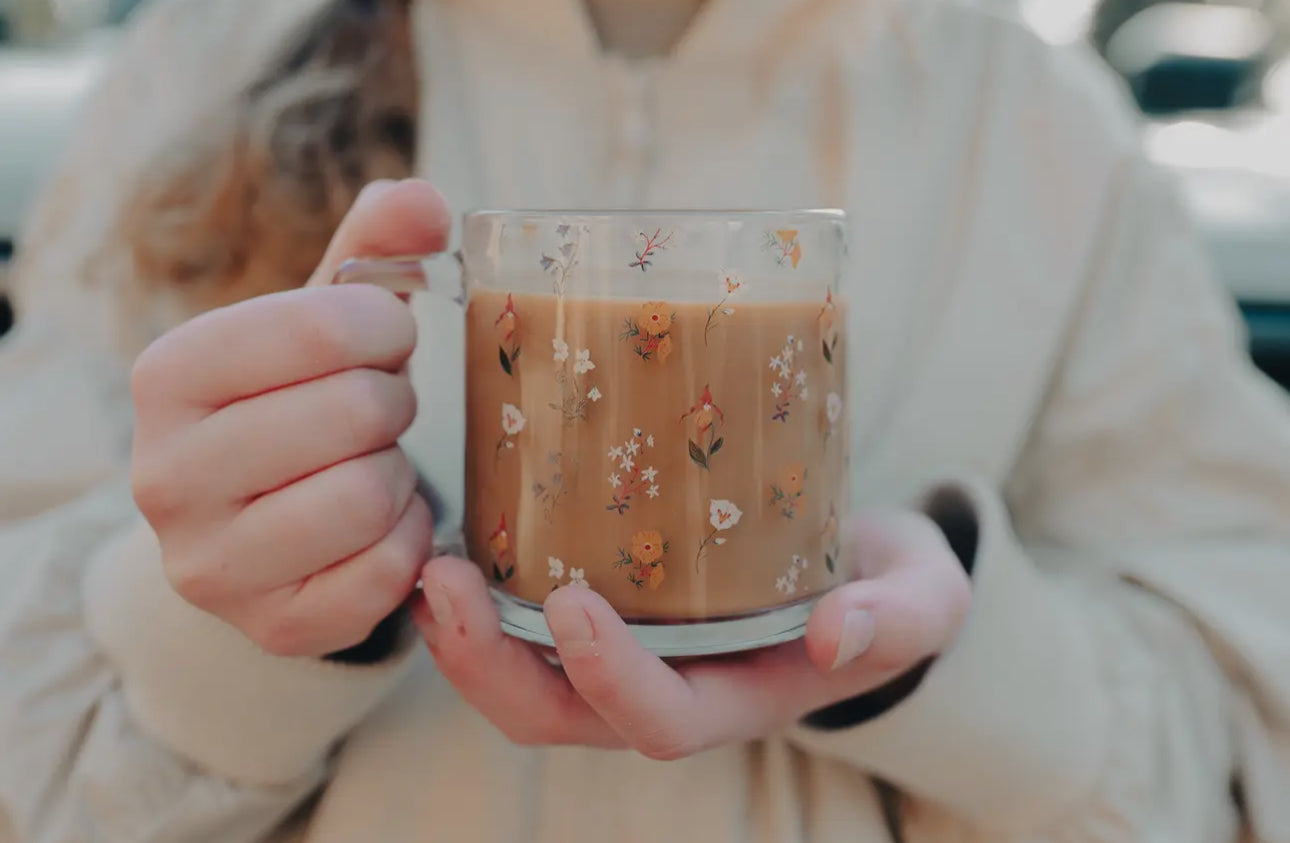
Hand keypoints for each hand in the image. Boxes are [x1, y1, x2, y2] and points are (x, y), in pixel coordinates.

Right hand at [131, 179, 448, 657]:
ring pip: (368, 496)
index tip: (387, 342)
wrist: (255, 526)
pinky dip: (411, 541)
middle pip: (355, 413)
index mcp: (170, 374)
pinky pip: (386, 573)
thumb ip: (371, 251)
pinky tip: (386, 524)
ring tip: (377, 463)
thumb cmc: (296, 404)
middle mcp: (165, 473)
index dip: (387, 330)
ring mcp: (210, 564)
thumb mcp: (319, 323)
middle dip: (393, 403)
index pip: (324, 326)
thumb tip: (425, 201)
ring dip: (400, 473)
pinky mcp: (271, 626)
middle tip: (383, 409)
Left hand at [412, 510, 971, 757]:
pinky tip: (453, 535)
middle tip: (445, 583)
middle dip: (489, 669)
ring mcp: (629, 654)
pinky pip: (523, 625)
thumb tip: (839, 635)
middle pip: (557, 718)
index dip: (608, 678)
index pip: (657, 720)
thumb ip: (902, 617)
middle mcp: (667, 689)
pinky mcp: (609, 606)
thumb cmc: (887, 584)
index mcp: (737, 698)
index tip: (570, 602)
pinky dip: (480, 596)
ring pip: (523, 680)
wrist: (860, 569)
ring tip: (430, 563)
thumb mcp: (922, 597)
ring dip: (464, 636)